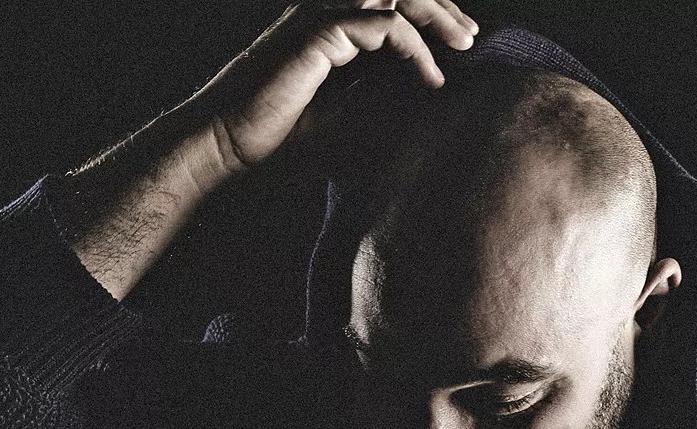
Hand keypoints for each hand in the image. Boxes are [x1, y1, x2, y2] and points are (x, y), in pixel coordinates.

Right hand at [60, 1, 476, 299]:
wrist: (224, 146)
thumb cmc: (274, 139)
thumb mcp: (340, 115)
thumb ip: (376, 94)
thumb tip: (426, 92)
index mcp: (326, 24)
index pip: (390, 1)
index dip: (429, 14)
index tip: (460, 44)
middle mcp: (322, 11)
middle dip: (441, 8)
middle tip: (472, 39)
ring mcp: (318, 18)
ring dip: (435, 16)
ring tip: (464, 45)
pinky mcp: (317, 35)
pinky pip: (384, 27)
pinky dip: (414, 50)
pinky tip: (431, 80)